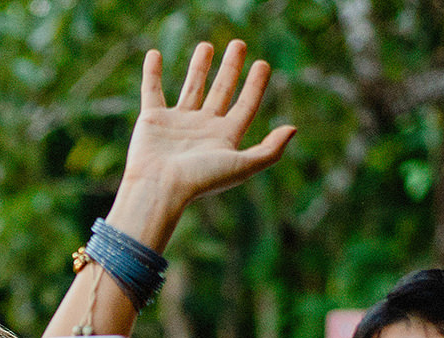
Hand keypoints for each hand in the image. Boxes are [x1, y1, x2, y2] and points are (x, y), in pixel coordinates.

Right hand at [105, 42, 294, 245]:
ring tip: (206, 45)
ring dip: (199, 67)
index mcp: (224, 138)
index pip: (245, 106)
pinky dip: (151, 73)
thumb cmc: (200, 179)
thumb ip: (269, 150)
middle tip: (238, 44)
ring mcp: (177, 123)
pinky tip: (154, 54)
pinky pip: (152, 90)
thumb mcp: (241, 166)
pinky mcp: (152, 120)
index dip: (256, 86)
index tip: (262, 64)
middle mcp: (202, 128)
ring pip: (192, 88)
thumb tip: (292, 129)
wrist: (158, 187)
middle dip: (231, 68)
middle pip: (221, 91)